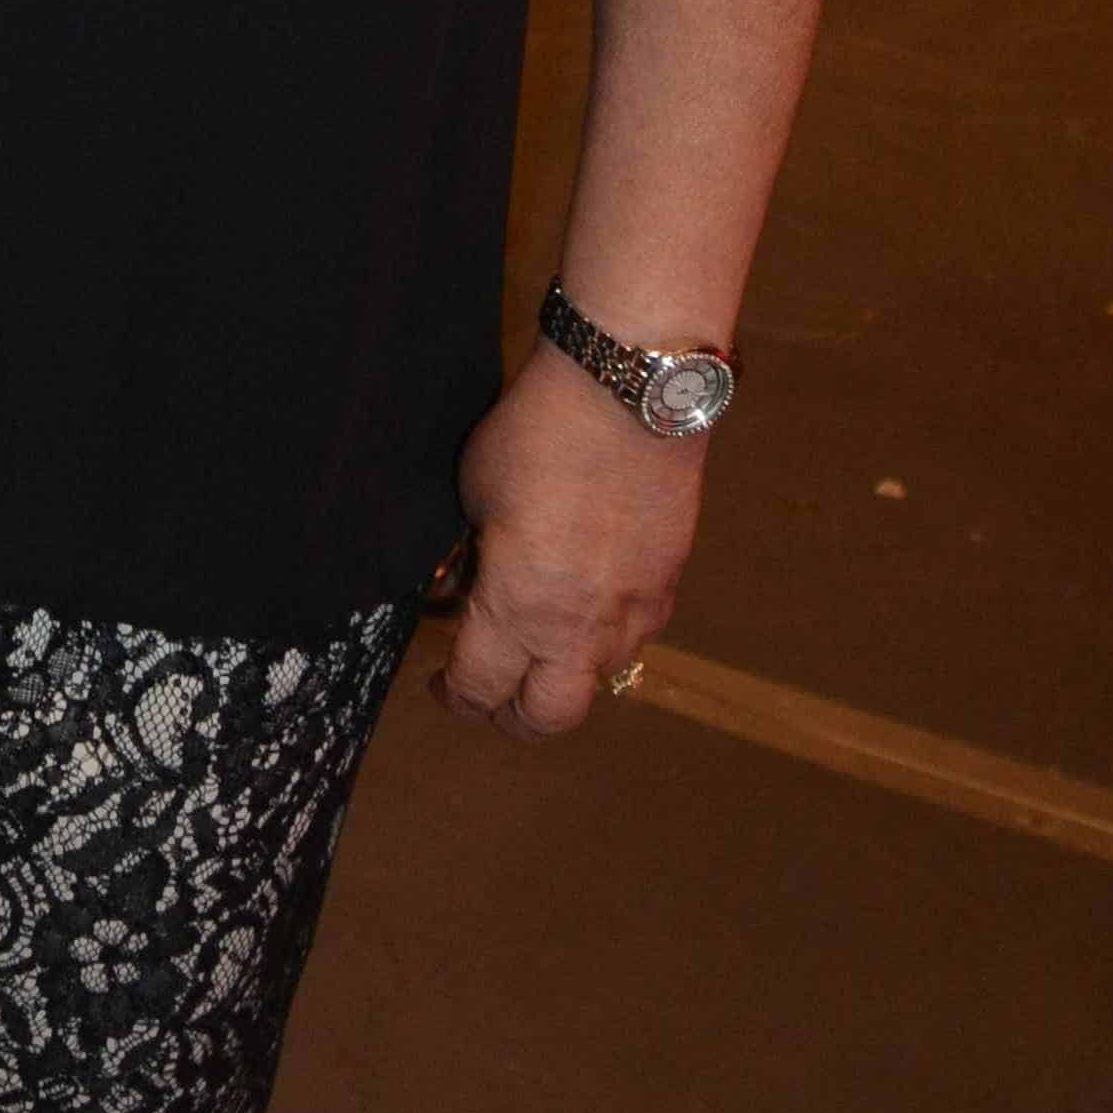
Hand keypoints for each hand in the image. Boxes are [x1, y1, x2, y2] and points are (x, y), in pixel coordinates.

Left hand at [435, 346, 702, 738]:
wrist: (627, 395)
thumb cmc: (538, 433)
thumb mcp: (473, 492)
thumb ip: (468, 553)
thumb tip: (461, 585)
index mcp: (518, 608)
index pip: (482, 687)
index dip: (457, 697)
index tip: (444, 688)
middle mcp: (580, 628)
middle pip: (548, 717)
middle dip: (514, 717)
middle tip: (494, 695)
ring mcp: (634, 611)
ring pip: (600, 681)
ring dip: (565, 676)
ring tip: (541, 645)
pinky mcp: (669, 584)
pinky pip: (636, 636)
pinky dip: (607, 637)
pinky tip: (589, 604)